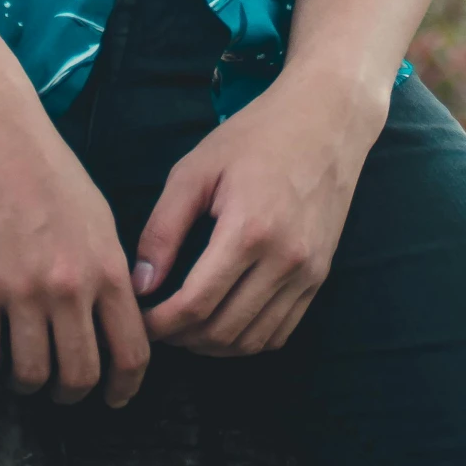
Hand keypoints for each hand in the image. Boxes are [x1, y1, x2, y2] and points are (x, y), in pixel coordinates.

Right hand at [0, 94, 149, 405]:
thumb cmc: (47, 166)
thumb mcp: (98, 214)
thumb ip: (111, 268)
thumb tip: (120, 315)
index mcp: (107, 266)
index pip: (131, 351)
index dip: (125, 388)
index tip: (115, 398)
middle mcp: (69, 285)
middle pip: (80, 375)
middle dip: (72, 394)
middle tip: (62, 390)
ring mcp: (22, 289)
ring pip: (31, 375)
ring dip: (28, 383)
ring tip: (23, 371)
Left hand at [132, 68, 386, 357]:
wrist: (325, 119)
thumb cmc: (255, 136)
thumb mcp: (197, 169)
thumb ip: (163, 228)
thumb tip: (141, 284)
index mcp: (249, 230)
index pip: (197, 304)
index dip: (161, 323)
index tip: (139, 318)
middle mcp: (285, 259)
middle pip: (224, 331)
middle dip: (182, 338)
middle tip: (158, 323)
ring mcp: (308, 272)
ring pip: (253, 341)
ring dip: (213, 346)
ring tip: (186, 327)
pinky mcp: (320, 276)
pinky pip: (281, 331)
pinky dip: (248, 340)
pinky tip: (224, 322)